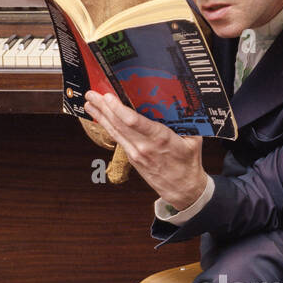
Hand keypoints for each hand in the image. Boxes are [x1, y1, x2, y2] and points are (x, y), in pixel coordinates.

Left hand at [85, 90, 207, 209]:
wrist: (183, 189)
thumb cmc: (189, 163)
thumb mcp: (193, 139)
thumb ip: (186, 121)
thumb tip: (179, 101)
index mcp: (161, 139)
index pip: (135, 123)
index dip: (119, 109)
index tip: (108, 97)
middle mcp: (145, 146)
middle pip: (119, 124)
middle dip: (104, 107)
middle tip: (92, 93)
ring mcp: (136, 153)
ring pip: (115, 131)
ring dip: (100, 116)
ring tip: (89, 102)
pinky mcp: (132, 158)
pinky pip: (118, 139)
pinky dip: (107, 126)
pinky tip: (99, 117)